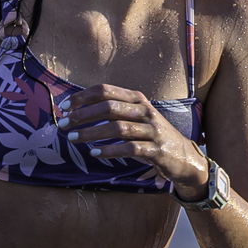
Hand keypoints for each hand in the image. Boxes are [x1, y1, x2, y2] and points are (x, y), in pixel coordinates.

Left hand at [57, 84, 208, 196]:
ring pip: (117, 128)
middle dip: (83, 115)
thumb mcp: (135, 117)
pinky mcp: (156, 150)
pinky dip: (110, 151)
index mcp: (137, 99)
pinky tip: (94, 153)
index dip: (83, 97)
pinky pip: (130, 149)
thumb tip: (78, 111)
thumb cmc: (152, 135)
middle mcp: (145, 111)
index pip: (106, 91)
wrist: (184, 157)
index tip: (64, 106)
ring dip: (91, 133)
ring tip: (73, 139)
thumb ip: (113, 112)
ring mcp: (152, 130)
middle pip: (109, 107)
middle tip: (63, 125)